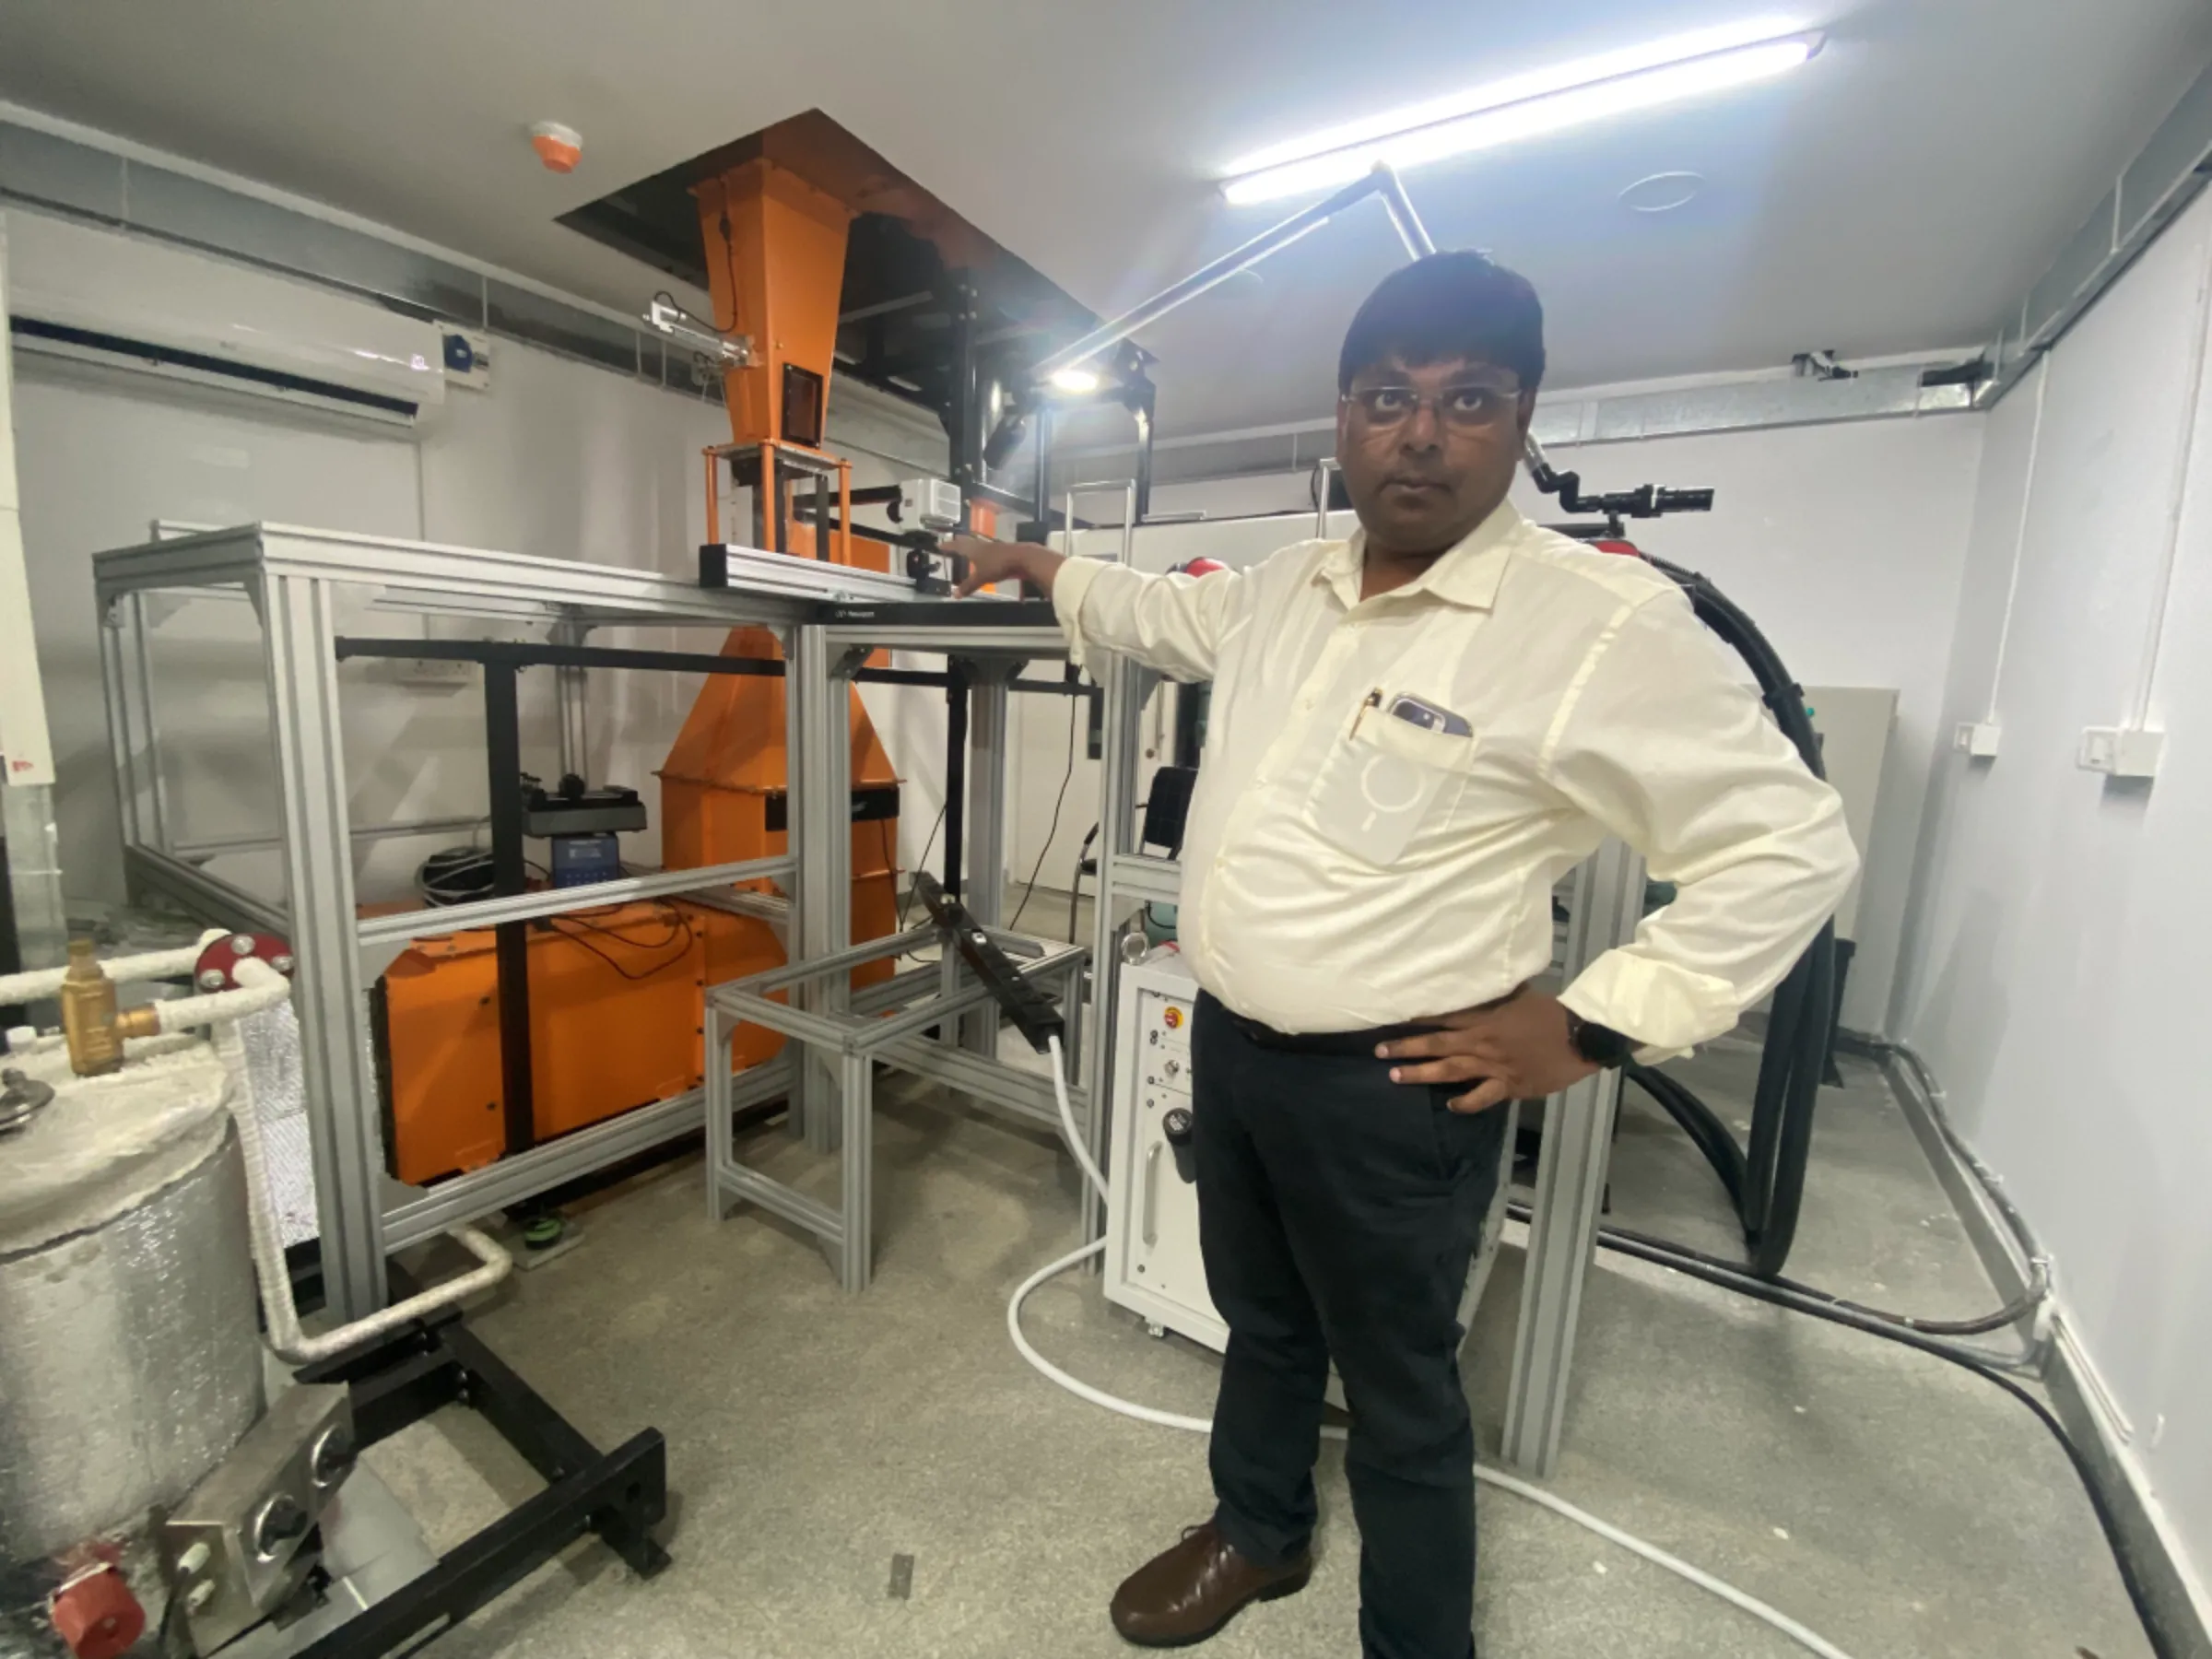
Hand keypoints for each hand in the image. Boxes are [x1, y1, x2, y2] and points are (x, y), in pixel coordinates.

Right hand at [944, 535, 1060, 597]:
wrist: (1024, 558)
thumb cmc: (999, 565)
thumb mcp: (982, 577)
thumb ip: (969, 586)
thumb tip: (955, 595)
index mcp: (974, 549)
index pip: (958, 546)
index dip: (949, 546)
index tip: (940, 545)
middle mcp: (983, 545)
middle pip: (969, 541)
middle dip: (960, 542)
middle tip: (954, 540)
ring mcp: (995, 547)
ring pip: (980, 545)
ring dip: (973, 546)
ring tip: (969, 548)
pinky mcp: (1005, 552)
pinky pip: (990, 551)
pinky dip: (985, 552)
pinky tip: (988, 557)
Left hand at [1376, 989, 1597, 1113]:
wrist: (1580, 1036)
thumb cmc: (1550, 1013)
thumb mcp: (1519, 995)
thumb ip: (1496, 993)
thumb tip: (1480, 979)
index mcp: (1485, 1018)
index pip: (1443, 1017)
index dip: (1417, 1019)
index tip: (1393, 1020)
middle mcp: (1482, 1042)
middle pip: (1437, 1044)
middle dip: (1406, 1047)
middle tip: (1379, 1051)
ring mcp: (1493, 1066)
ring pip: (1450, 1070)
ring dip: (1422, 1073)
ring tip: (1395, 1075)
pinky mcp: (1508, 1085)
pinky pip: (1482, 1096)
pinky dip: (1465, 1102)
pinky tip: (1449, 1105)